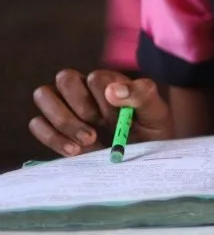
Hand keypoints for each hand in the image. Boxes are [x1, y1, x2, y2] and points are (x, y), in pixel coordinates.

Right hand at [29, 69, 171, 156]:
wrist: (141, 156)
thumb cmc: (150, 129)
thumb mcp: (155, 112)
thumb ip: (142, 94)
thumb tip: (113, 90)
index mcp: (108, 80)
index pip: (95, 77)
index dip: (104, 99)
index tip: (118, 118)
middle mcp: (83, 89)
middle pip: (64, 78)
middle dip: (81, 107)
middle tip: (97, 130)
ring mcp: (66, 107)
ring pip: (43, 95)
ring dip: (63, 121)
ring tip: (88, 141)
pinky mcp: (53, 127)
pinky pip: (36, 123)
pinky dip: (52, 137)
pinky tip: (76, 151)